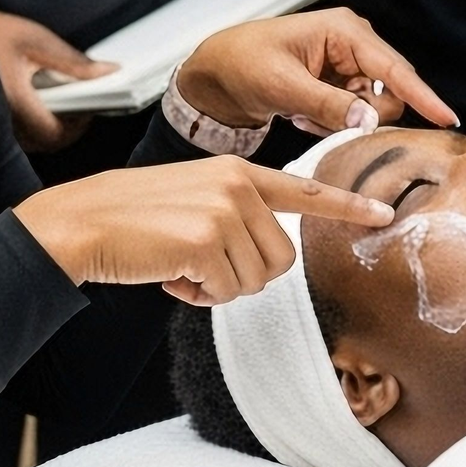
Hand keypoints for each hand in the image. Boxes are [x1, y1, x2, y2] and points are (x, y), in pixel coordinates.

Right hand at [0, 6, 113, 153]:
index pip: (55, 134)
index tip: (92, 106)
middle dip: (67, 125)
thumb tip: (111, 73)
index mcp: (11, 100)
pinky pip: (15, 131)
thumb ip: (74, 61)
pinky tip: (42, 96)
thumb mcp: (34, 39)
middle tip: (82, 101)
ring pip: (29, 140)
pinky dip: (33, 119)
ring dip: (50, 123)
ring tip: (64, 95)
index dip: (78, 125)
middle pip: (44, 142)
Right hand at [15, 156, 394, 303]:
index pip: (304, 190)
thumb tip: (265, 260)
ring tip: (180, 266)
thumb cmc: (133, 220)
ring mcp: (222, 209)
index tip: (384, 213)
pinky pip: (224, 292)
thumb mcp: (193, 199)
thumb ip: (235, 215)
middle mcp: (237, 185)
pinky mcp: (204, 238)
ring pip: (254, 280)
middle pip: (281, 258)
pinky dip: (197, 296)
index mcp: (237, 171)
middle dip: (245, 276)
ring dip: (218, 288)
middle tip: (201, 268)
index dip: (347, 206)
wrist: (81, 222)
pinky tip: (169, 274)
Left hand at [175, 8, 457, 139]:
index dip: (423, 95)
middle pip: (389, 93)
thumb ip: (327, 104)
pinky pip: (354, 115)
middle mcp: (354, 45)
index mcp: (345, 31)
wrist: (216, 73)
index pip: (394, 69)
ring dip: (342, 122)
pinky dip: (331, 123)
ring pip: (372, 110)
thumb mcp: (283, 85)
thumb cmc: (244, 64)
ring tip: (302, 115)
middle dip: (361, 115)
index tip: (447, 118)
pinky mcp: (339, 85)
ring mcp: (348, 66)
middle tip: (318, 120)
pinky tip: (301, 115)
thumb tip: (368, 119)